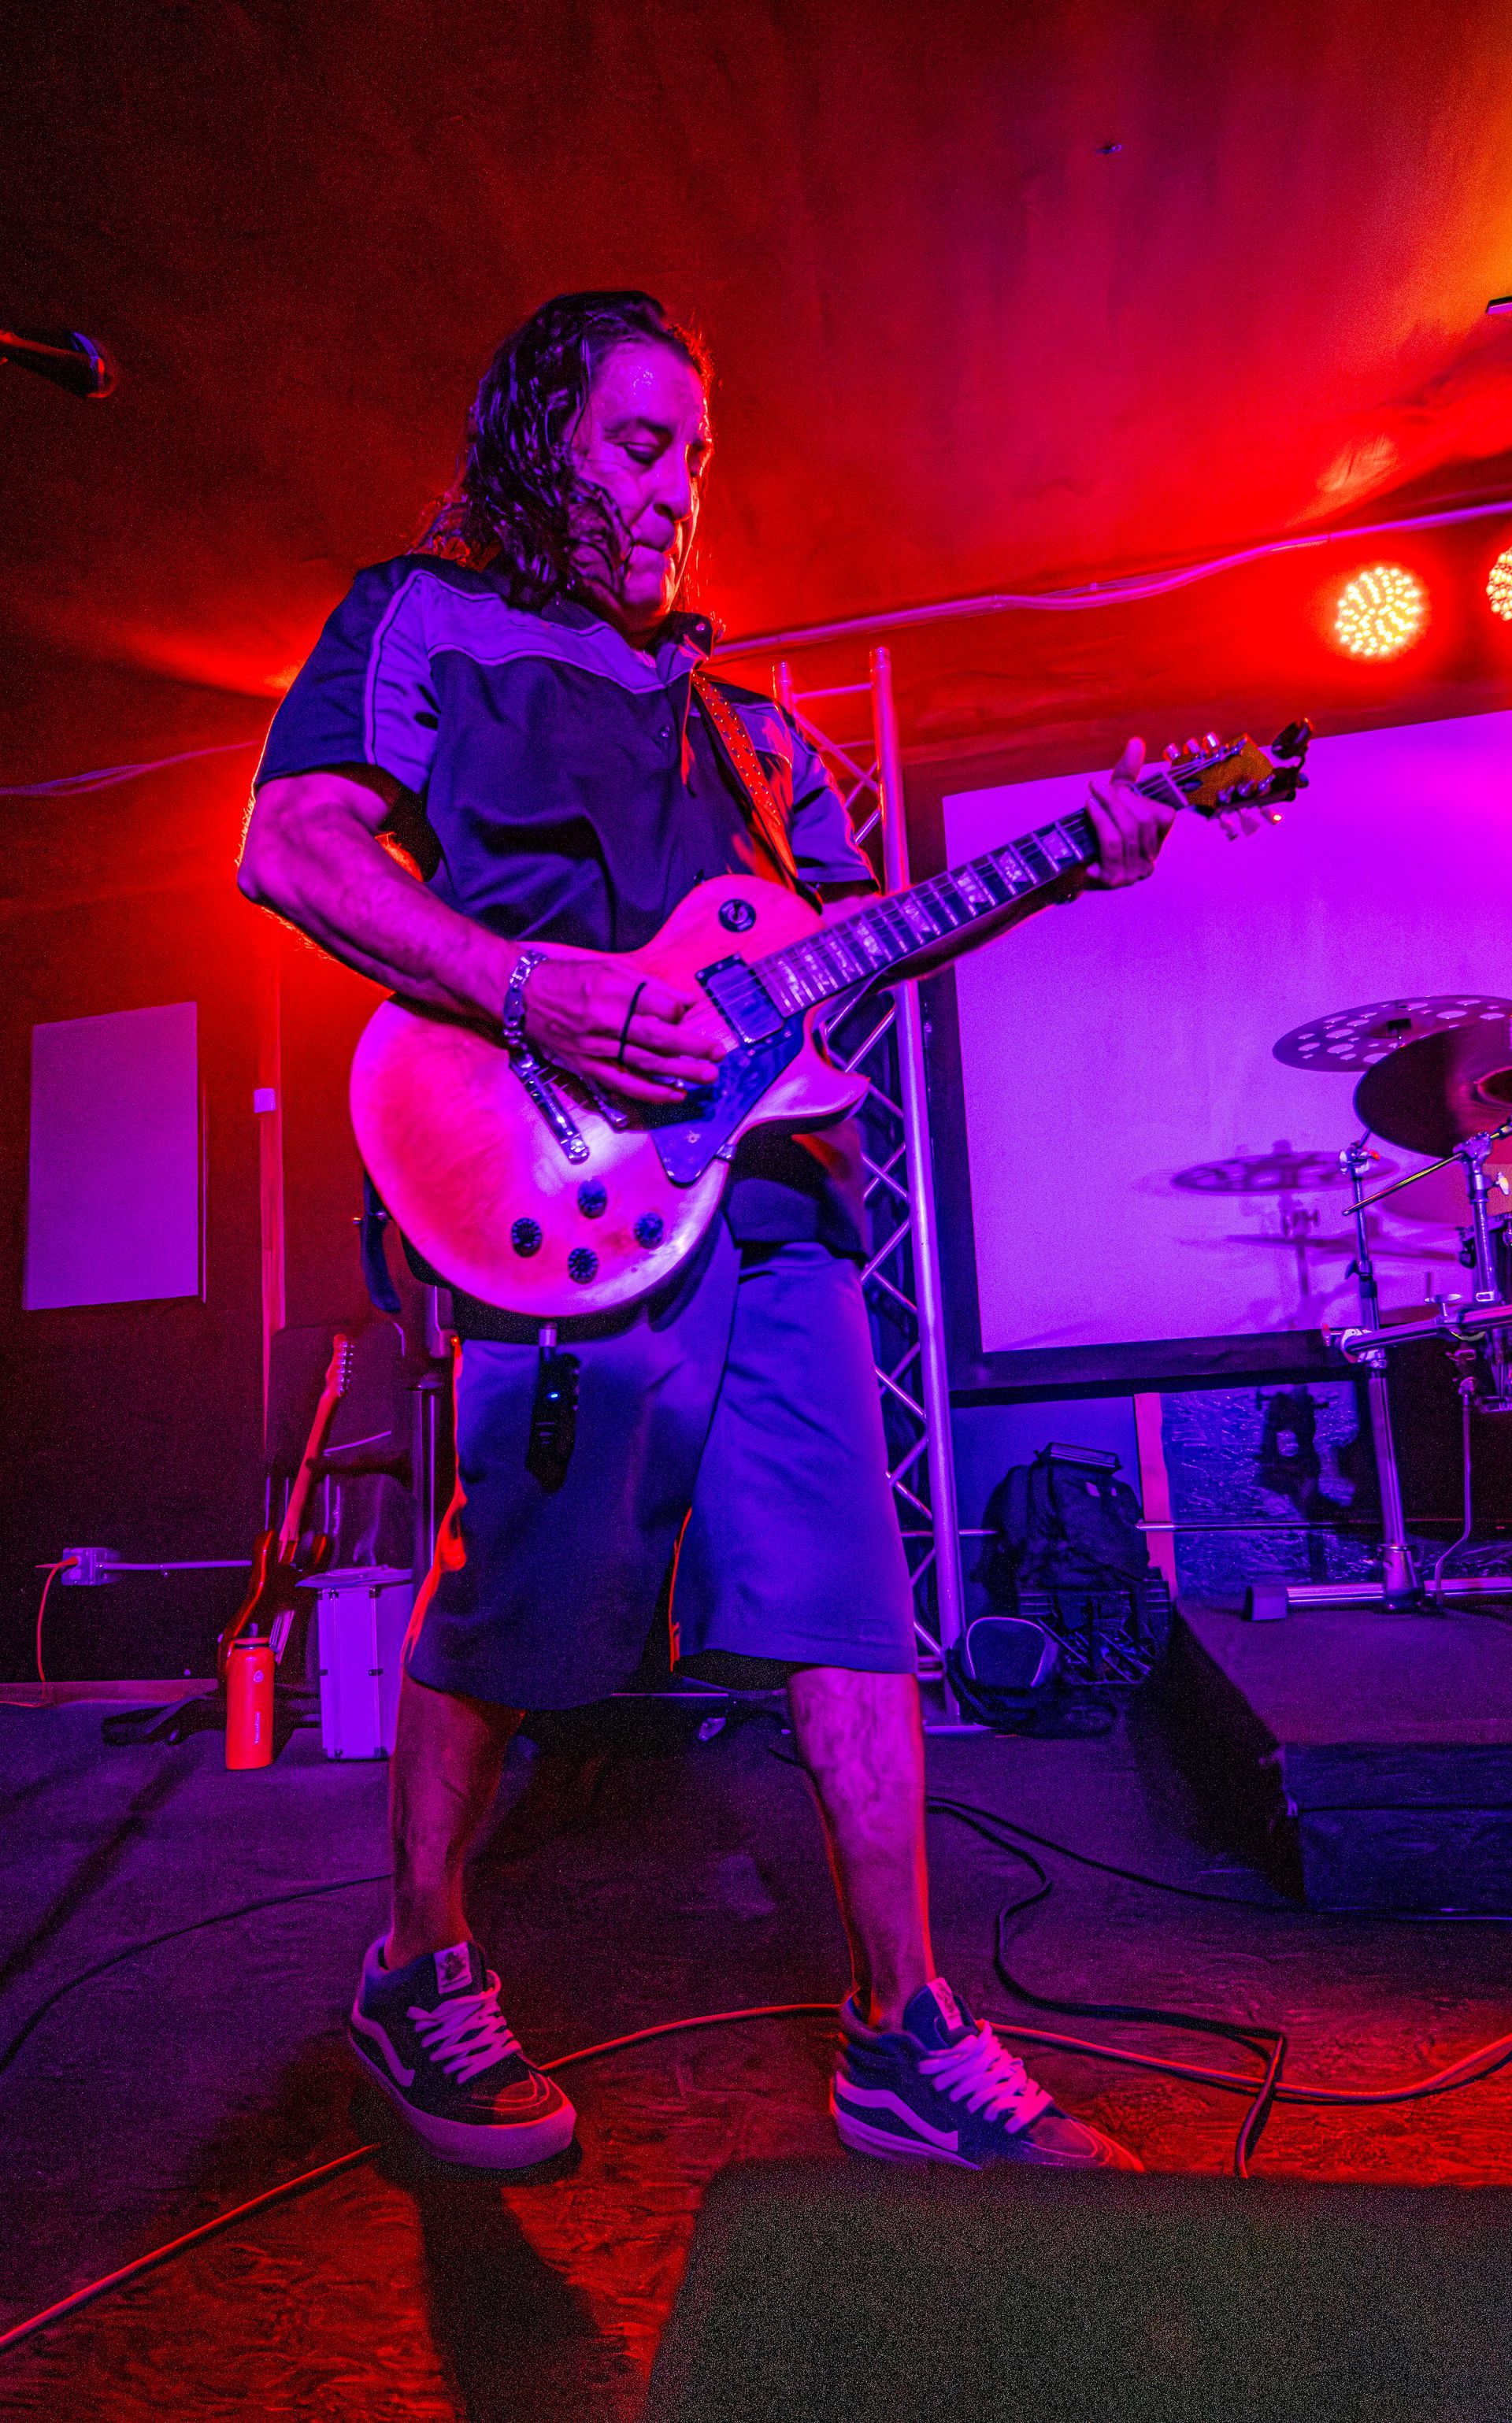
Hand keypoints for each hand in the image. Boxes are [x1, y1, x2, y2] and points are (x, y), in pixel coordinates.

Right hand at [519, 953, 731, 1105]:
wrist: (523, 996)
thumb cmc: (569, 979)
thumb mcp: (610, 969)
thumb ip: (650, 986)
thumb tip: (686, 1000)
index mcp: (612, 989)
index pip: (658, 1005)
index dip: (679, 1012)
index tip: (688, 1013)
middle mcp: (604, 1019)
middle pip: (657, 1036)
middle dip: (691, 1046)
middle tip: (717, 1053)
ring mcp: (595, 1046)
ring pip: (644, 1062)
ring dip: (679, 1072)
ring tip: (707, 1076)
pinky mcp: (586, 1066)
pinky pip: (623, 1083)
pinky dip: (651, 1091)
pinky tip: (675, 1094)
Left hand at [1082, 737, 1174, 886]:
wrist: (1069, 859)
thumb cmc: (1098, 826)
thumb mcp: (1115, 798)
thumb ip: (1128, 772)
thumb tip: (1136, 741)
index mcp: (1157, 838)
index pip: (1161, 816)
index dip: (1137, 799)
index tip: (1113, 785)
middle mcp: (1151, 857)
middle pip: (1141, 822)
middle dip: (1117, 801)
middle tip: (1096, 786)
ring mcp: (1135, 871)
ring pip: (1125, 835)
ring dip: (1105, 813)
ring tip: (1089, 799)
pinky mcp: (1115, 879)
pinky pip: (1110, 849)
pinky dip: (1100, 829)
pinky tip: (1089, 816)